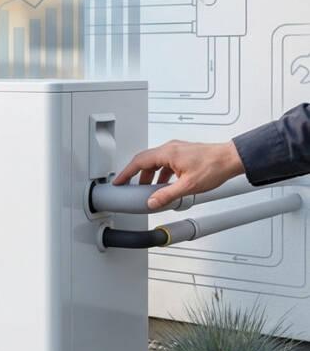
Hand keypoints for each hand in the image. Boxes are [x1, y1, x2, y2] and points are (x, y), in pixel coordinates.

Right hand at [112, 140, 244, 208]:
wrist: (232, 159)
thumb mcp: (187, 186)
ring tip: (149, 190)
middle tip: (130, 187)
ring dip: (150, 175)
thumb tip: (152, 202)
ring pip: (155, 162)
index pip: (138, 162)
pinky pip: (165, 162)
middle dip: (136, 175)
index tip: (118, 181)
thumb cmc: (214, 167)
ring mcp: (177, 149)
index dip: (126, 172)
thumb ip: (167, 195)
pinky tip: (165, 184)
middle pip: (145, 161)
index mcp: (167, 153)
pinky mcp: (183, 153)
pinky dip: (161, 173)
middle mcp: (170, 148)